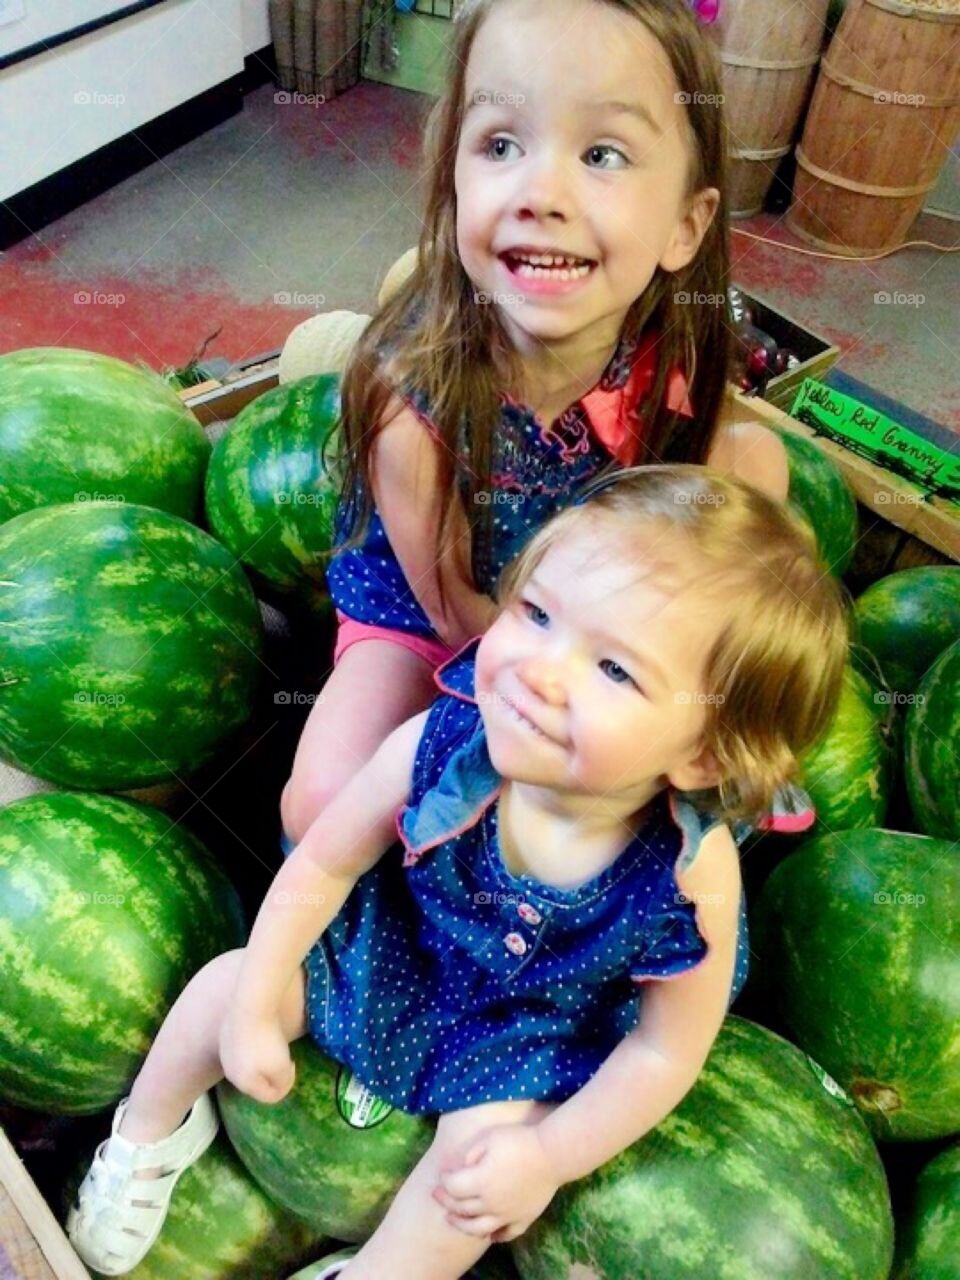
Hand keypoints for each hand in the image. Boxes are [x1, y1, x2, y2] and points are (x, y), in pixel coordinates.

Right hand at [219, 1010, 294, 1103]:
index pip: (270, 1097)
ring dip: (262, 1059)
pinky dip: (252, 1045)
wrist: (250, 1007)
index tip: (292, 1064)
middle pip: (257, 1082)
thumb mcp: (282, 1067)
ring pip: (248, 1065)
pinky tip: (259, 1033)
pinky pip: (242, 1049)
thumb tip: (280, 1088)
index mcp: (245, 1084)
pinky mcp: (225, 1037)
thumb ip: (283, 1084)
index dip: (286, 1084)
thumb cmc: (267, 1041)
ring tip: (272, 1044)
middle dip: (272, 1073)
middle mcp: (231, 1073)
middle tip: (283, 1057)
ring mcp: (225, 1054)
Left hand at [432, 1123, 558, 1242]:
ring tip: (453, 1219)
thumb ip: (470, 1153)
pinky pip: (505, 1234)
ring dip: (462, 1225)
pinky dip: (493, 1236)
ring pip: (478, 1229)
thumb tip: (459, 1167)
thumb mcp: (489, 1137)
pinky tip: (488, 1233)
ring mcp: (507, 1215)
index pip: (453, 1187)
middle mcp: (490, 1203)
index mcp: (480, 1181)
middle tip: (437, 1194)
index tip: (442, 1174)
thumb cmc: (519, 1140)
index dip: (444, 1181)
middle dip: (446, 1201)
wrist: (553, 1154)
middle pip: (461, 1209)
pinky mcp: (523, 1219)